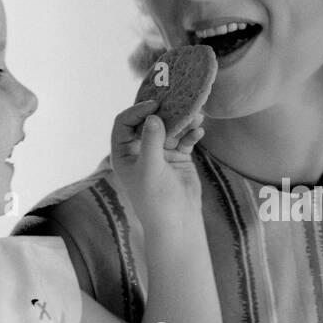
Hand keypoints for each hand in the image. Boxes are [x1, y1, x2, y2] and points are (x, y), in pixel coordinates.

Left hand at [110, 100, 204, 225]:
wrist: (178, 221)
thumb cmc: (156, 199)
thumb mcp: (151, 169)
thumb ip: (151, 141)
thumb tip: (153, 116)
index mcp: (124, 153)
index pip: (124, 123)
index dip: (137, 111)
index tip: (154, 105)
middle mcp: (140, 150)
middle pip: (149, 121)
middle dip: (164, 112)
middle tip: (178, 101)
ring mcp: (160, 152)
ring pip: (170, 128)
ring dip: (182, 121)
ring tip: (196, 115)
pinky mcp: (178, 156)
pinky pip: (184, 138)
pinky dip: (191, 133)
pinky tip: (199, 131)